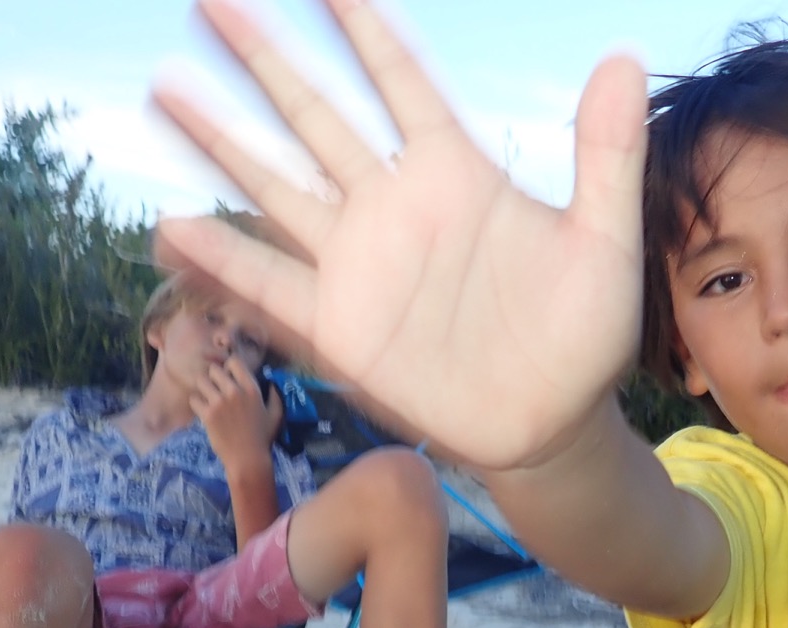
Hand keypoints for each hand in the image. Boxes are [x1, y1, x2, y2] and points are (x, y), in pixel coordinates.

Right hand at [152, 0, 647, 471]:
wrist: (554, 424)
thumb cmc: (586, 334)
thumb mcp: (606, 243)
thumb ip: (605, 156)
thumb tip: (625, 58)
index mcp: (456, 173)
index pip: (400, 82)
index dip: (365, 29)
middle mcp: (395, 207)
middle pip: (316, 116)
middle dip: (264, 59)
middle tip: (210, 1)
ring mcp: (359, 265)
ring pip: (275, 187)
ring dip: (219, 142)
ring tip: (163, 88)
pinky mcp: (340, 327)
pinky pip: (271, 284)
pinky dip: (222, 261)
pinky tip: (173, 229)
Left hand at [190, 356, 283, 470]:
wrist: (248, 459)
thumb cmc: (263, 438)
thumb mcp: (276, 416)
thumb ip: (275, 396)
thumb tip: (272, 383)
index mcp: (252, 389)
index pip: (233, 362)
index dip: (228, 368)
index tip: (228, 379)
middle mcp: (235, 392)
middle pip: (214, 370)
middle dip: (213, 378)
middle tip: (215, 390)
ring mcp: (220, 403)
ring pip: (201, 382)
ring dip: (203, 389)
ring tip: (208, 400)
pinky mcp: (208, 415)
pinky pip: (194, 399)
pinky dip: (197, 404)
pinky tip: (204, 411)